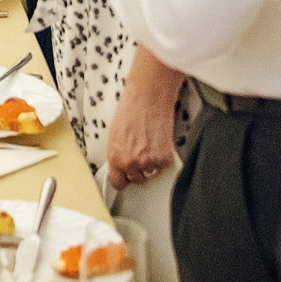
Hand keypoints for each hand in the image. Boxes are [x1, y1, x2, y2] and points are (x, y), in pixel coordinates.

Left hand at [106, 56, 183, 187]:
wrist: (147, 98)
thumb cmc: (130, 110)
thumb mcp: (115, 135)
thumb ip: (118, 154)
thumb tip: (122, 163)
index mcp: (115, 158)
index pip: (118, 183)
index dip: (124, 180)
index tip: (127, 177)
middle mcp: (130, 163)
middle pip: (137, 179)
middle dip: (139, 169)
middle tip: (142, 152)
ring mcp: (148, 162)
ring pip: (152, 171)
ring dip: (152, 161)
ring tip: (150, 142)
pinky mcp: (164, 159)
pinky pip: (165, 165)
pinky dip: (164, 156)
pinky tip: (159, 141)